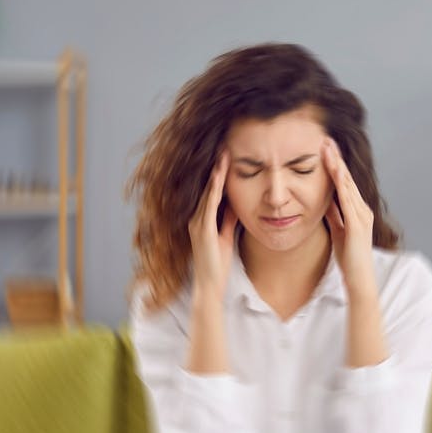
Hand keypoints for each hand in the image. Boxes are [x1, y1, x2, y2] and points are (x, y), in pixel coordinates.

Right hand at [189, 150, 237, 303]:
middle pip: (207, 187)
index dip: (218, 175)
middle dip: (216, 168)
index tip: (227, 156)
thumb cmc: (217, 264)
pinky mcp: (202, 229)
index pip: (211, 192)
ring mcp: (197, 223)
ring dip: (216, 173)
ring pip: (208, 192)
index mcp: (201, 219)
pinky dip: (214, 188)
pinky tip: (219, 175)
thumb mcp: (226, 236)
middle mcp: (196, 218)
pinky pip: (209, 204)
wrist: (209, 285)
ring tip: (223, 154)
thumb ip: (228, 220)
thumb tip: (235, 204)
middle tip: (224, 146)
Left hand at [322, 138, 376, 298]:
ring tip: (328, 148)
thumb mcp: (338, 229)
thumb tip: (325, 199)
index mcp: (357, 210)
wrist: (359, 278)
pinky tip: (335, 170)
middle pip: (347, 178)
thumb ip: (334, 213)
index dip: (335, 165)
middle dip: (336, 158)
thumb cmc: (349, 258)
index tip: (325, 149)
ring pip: (348, 185)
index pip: (345, 183)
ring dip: (337, 165)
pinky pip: (347, 199)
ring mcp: (361, 216)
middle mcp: (362, 209)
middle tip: (325, 139)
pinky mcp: (357, 224)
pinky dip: (341, 183)